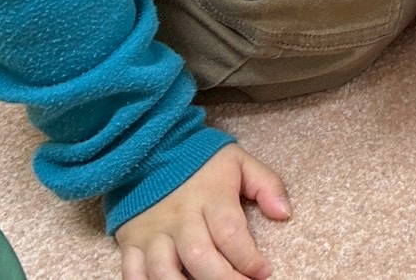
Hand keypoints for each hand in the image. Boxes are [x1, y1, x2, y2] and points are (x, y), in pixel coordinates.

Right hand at [116, 144, 290, 279]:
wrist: (152, 147)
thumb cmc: (201, 161)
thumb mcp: (239, 162)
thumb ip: (266, 184)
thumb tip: (284, 213)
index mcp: (209, 195)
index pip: (230, 233)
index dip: (248, 259)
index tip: (264, 272)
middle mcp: (179, 216)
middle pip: (199, 257)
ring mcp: (153, 231)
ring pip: (164, 270)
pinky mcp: (131, 241)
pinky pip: (133, 273)